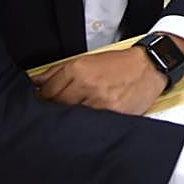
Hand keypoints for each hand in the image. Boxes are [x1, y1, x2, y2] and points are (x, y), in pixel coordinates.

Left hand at [31, 47, 166, 114]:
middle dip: (55, 109)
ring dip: (70, 118)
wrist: (148, 67)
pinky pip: (90, 123)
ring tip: (77, 114)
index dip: (42, 99)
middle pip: (57, 105)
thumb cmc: (119, 64)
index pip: (47, 91)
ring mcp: (99, 101)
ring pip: (72, 117)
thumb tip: (35, 83)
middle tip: (59, 110)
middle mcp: (87, 85)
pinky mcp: (112, 114)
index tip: (44, 102)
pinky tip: (89, 119)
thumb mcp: (87, 60)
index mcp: (78, 69)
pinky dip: (87, 123)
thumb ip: (58, 71)